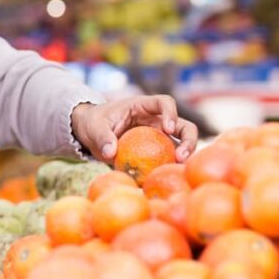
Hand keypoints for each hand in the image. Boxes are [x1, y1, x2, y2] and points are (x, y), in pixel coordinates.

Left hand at [71, 95, 198, 162]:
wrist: (90, 132)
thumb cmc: (94, 123)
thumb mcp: (94, 128)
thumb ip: (103, 138)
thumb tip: (111, 153)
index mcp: (142, 106)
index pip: (164, 102)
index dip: (170, 113)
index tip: (167, 129)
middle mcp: (155, 120)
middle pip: (182, 124)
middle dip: (188, 138)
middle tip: (181, 156)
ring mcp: (157, 136)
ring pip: (181, 143)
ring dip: (185, 154)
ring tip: (180, 168)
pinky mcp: (154, 151)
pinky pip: (167, 158)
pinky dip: (171, 166)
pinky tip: (168, 176)